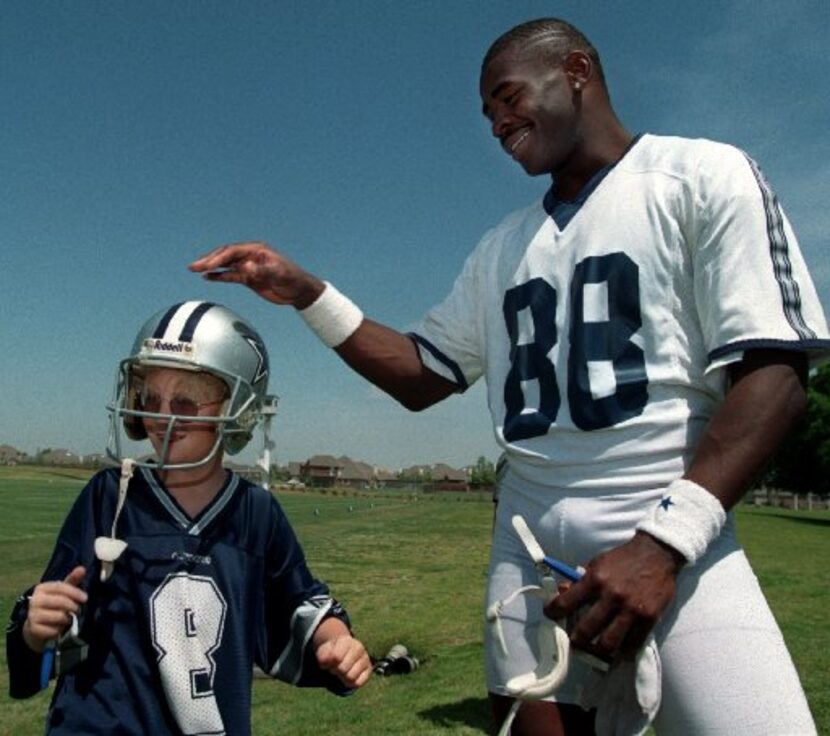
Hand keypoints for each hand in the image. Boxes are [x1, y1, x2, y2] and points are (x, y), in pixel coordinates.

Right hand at [23, 566, 87, 652]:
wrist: (36, 624)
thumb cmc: (53, 604)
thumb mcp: (62, 591)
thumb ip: (72, 580)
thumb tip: (82, 568)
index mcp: (41, 588)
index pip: (60, 587)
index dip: (74, 592)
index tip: (85, 598)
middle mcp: (34, 600)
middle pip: (60, 601)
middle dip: (73, 606)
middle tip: (77, 610)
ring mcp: (32, 615)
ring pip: (59, 617)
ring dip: (67, 619)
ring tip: (67, 618)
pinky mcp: (32, 629)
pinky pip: (54, 630)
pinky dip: (59, 630)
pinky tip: (58, 627)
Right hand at [189, 242, 324, 308]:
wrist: (299, 291)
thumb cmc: (293, 279)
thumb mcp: (280, 274)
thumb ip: (263, 270)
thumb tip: (247, 267)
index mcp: (257, 250)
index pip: (232, 251)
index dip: (219, 258)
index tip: (208, 266)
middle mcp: (251, 256)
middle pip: (225, 256)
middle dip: (209, 260)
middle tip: (193, 266)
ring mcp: (249, 267)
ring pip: (225, 265)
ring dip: (210, 267)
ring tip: (195, 270)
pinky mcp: (249, 278)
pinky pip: (230, 275)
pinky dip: (219, 276)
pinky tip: (208, 278)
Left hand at [315, 634, 372, 688]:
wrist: (342, 651)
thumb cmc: (331, 652)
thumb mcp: (323, 651)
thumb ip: (323, 657)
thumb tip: (326, 664)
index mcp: (346, 641)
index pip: (336, 658)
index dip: (329, 663)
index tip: (330, 661)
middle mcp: (359, 648)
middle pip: (343, 669)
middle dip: (336, 671)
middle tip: (335, 667)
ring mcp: (365, 658)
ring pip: (351, 677)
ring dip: (343, 678)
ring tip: (342, 671)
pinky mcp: (369, 670)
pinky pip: (358, 683)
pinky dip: (351, 683)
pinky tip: (348, 676)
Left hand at [544, 533, 683, 659]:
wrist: (656, 554)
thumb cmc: (623, 559)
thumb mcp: (597, 563)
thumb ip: (580, 580)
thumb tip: (562, 592)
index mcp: (595, 579)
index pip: (565, 602)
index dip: (553, 612)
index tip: (550, 616)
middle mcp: (611, 596)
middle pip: (585, 630)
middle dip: (575, 640)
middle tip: (574, 642)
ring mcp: (631, 609)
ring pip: (608, 643)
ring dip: (597, 652)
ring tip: (593, 651)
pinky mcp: (648, 618)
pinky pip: (632, 645)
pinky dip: (621, 652)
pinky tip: (616, 651)